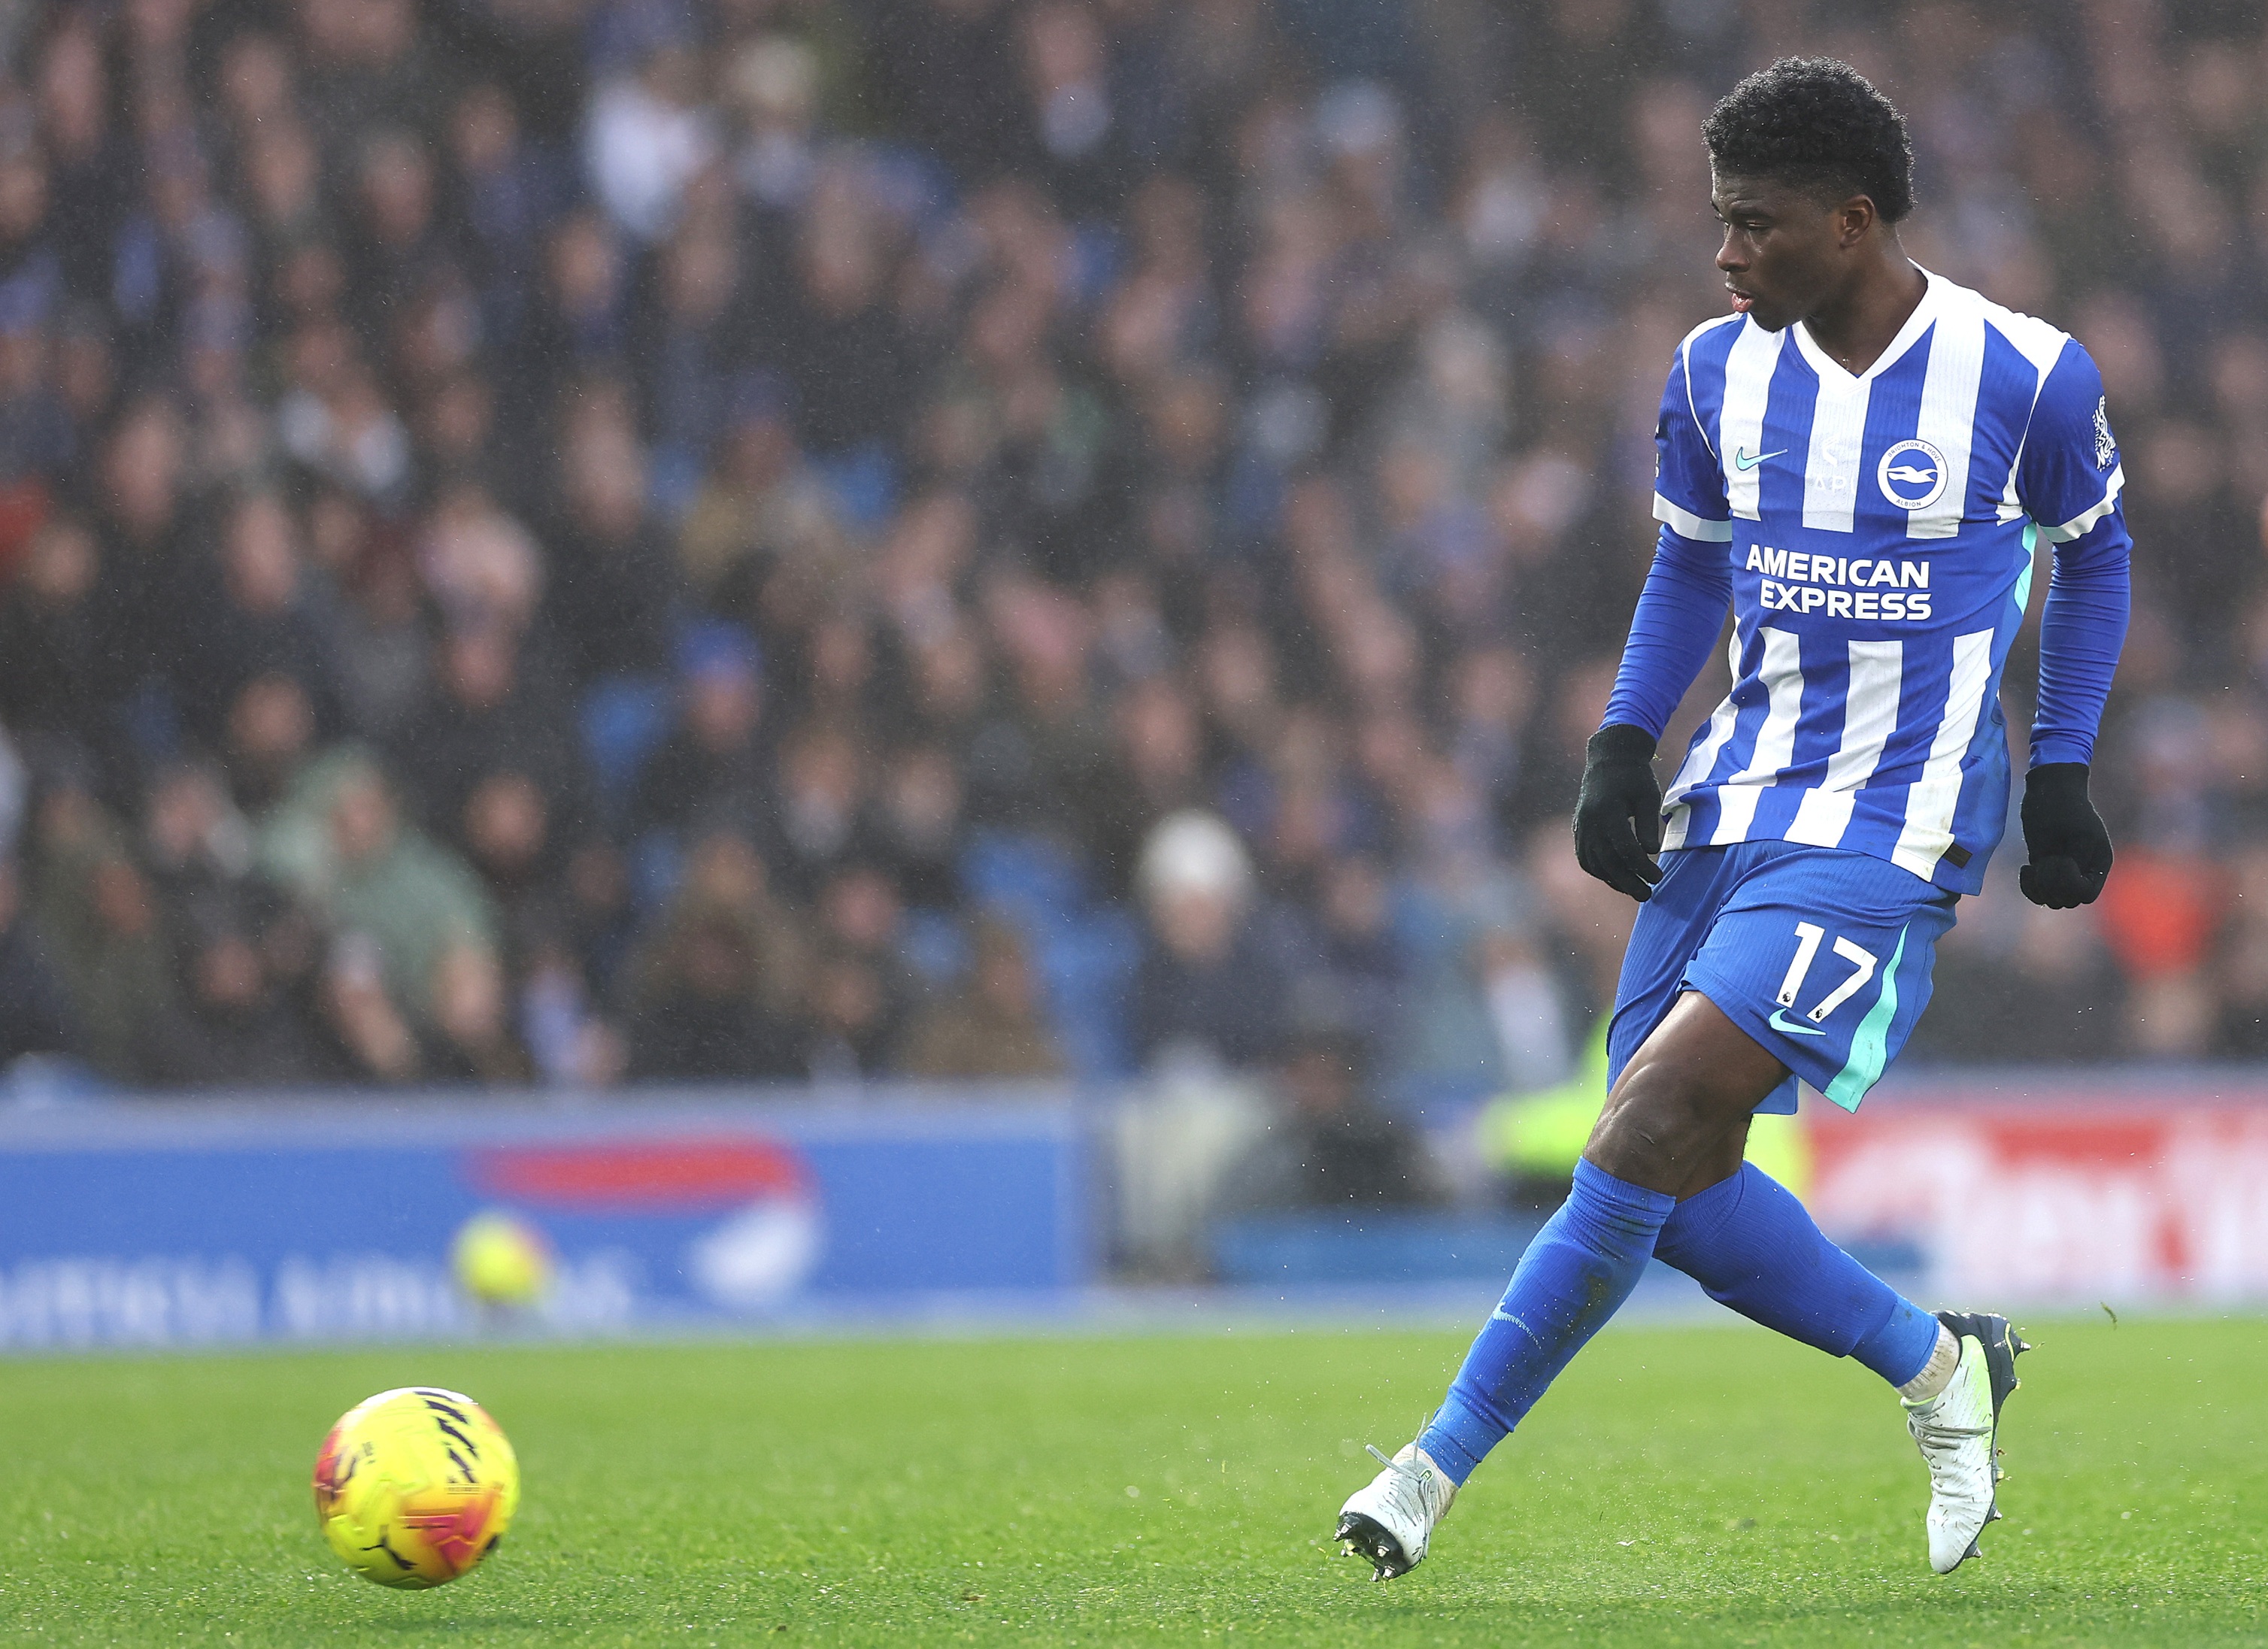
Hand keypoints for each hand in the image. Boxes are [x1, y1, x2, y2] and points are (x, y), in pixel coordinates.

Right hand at [1574, 724, 1665, 901]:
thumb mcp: (1648, 796)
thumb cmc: (1633, 777)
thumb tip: (1650, 852)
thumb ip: (1647, 824)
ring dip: (1614, 880)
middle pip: (1608, 861)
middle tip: (1648, 895)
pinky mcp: (1579, 831)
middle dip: (1629, 881)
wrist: (1608, 760)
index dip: (1642, 866)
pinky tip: (1617, 880)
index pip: (1624, 848)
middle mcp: (1589, 822)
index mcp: (1606, 811)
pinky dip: (1601, 872)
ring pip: (1594, 863)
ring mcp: (1581, 828)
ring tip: (1635, 891)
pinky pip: (1586, 858)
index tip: (1658, 877)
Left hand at [2018, 762, 2111, 908]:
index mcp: (2098, 862)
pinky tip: (2025, 869)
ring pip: (2053, 899)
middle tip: (2041, 863)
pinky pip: (2039, 891)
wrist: (2050, 787)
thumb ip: (2073, 861)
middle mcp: (2083, 869)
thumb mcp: (2073, 832)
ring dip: (2039, 889)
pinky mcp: (2045, 865)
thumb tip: (2070, 887)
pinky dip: (2030, 887)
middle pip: (2068, 900)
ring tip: (2031, 868)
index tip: (2058, 860)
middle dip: (2051, 887)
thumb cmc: (2063, 806)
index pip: (2086, 895)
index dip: (2068, 885)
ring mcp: (2063, 869)